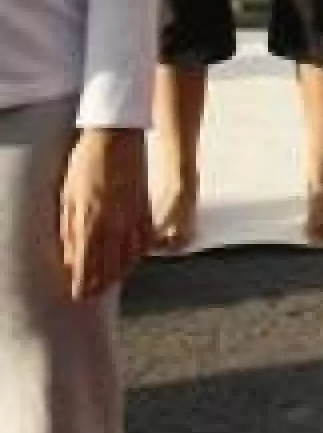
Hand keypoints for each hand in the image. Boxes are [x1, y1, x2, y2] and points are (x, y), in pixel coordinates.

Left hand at [59, 128, 152, 300]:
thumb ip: (68, 227)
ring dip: (118, 274)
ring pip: (128, 256)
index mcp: (90, 220)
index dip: (81, 282)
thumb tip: (67, 254)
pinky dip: (137, 255)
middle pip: (108, 265)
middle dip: (99, 284)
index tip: (78, 295)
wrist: (116, 138)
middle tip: (92, 295)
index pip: (85, 262)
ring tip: (110, 283)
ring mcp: (132, 217)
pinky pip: (144, 240)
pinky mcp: (145, 209)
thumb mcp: (67, 194)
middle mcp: (113, 223)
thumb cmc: (86, 162)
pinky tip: (131, 260)